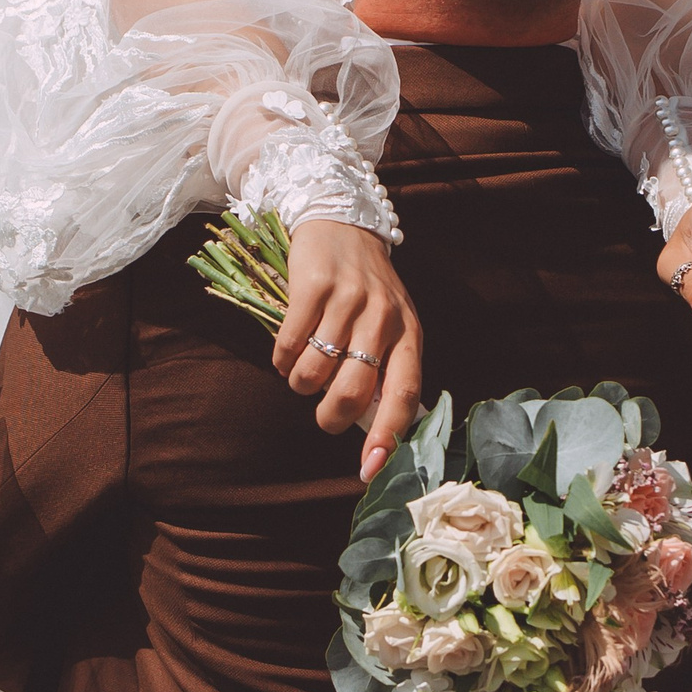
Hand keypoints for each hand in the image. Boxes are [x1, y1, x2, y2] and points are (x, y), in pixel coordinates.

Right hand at [275, 219, 424, 481]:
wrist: (341, 222)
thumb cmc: (367, 289)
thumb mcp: (390, 325)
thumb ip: (387, 371)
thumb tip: (376, 435)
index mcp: (409, 332)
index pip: (404, 394)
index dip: (386, 436)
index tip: (368, 469)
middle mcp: (382, 316)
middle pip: (352, 391)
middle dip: (330, 417)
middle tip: (323, 415)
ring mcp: (347, 299)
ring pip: (314, 372)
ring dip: (300, 384)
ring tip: (303, 372)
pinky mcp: (312, 285)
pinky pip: (288, 345)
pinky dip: (281, 359)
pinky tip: (287, 352)